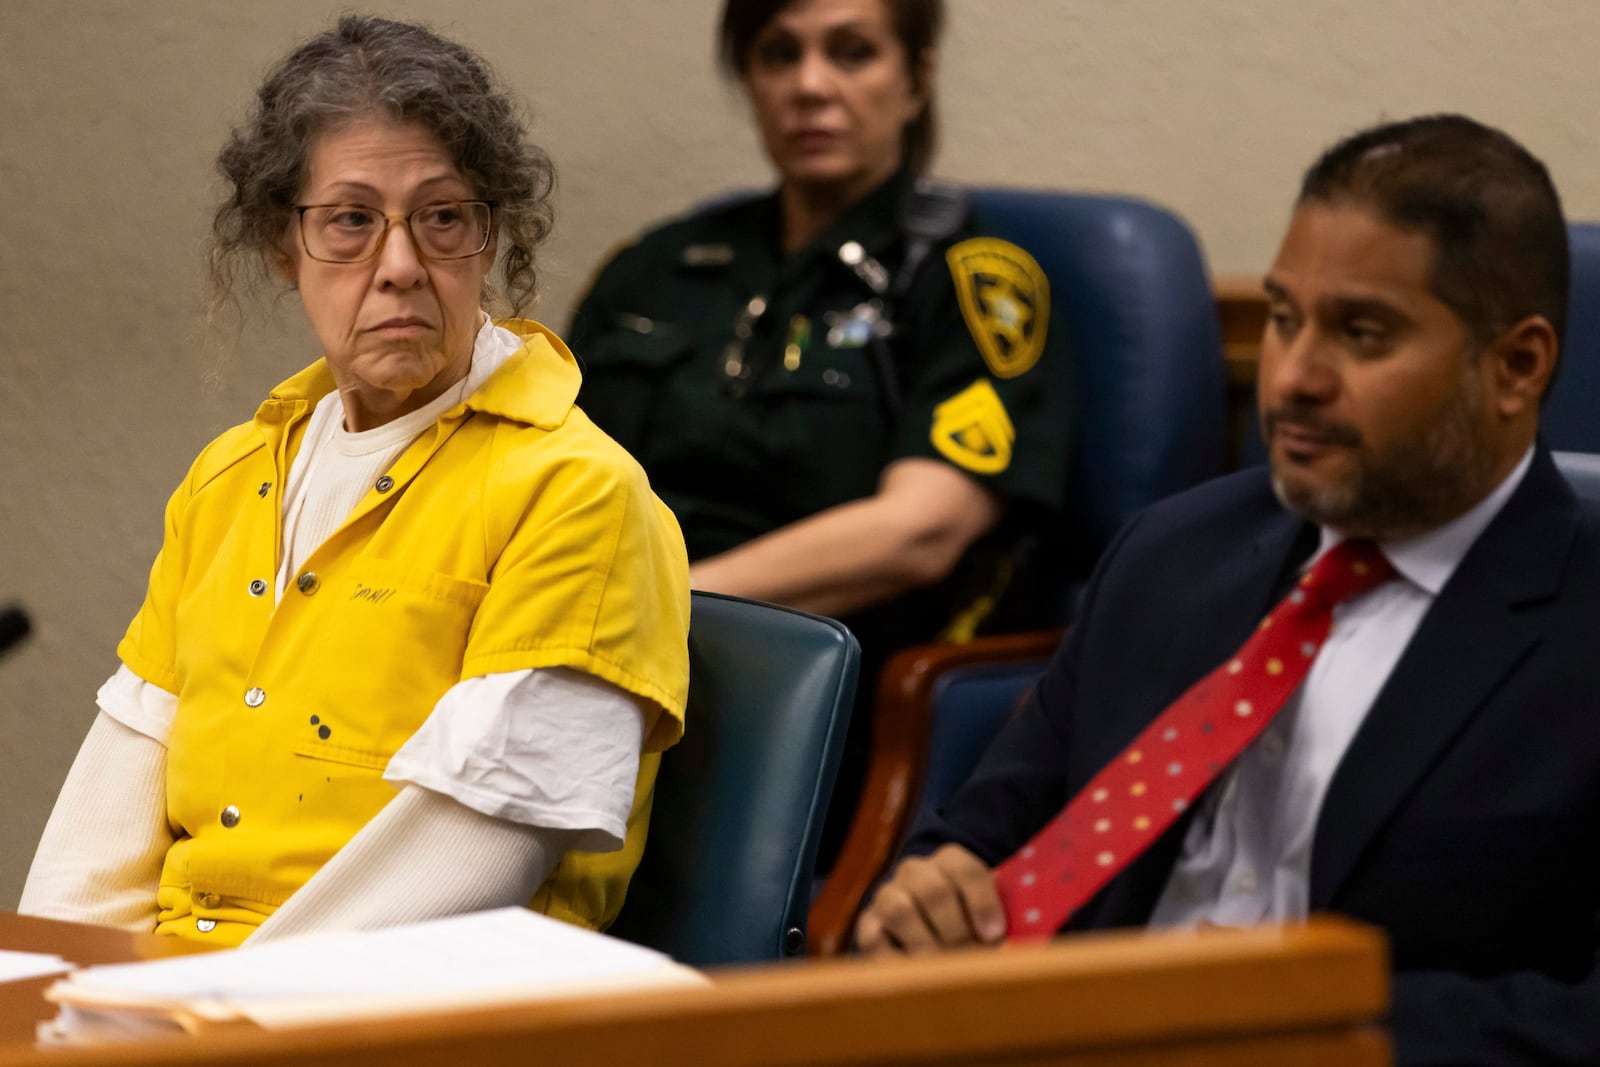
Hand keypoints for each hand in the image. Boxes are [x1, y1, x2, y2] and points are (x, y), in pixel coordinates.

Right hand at [854, 843, 1006, 955]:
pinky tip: (918, 975)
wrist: (924, 927)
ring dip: (925, 944)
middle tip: (969, 956)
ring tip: (942, 968)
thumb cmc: (968, 925)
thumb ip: (997, 924)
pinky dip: (898, 961)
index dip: (981, 901)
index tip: (995, 934)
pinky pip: (874, 939)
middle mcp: (914, 872)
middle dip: (955, 929)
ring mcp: (887, 896)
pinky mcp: (868, 925)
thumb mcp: (987, 917)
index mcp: (949, 862)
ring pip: (899, 908)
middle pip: (932, 889)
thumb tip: (1004, 944)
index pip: (964, 868)